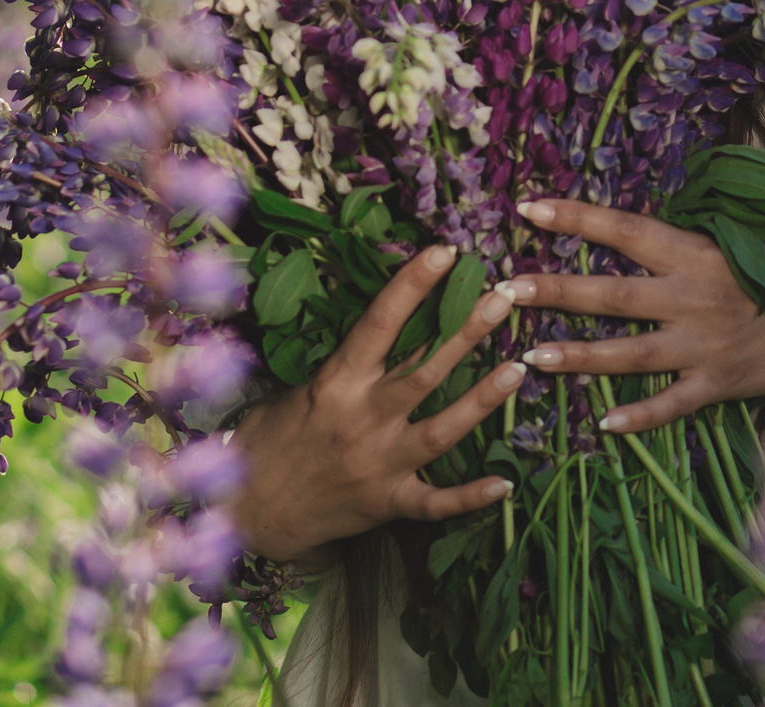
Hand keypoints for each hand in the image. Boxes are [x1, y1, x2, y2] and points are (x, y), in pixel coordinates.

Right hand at [228, 245, 527, 564]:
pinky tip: (504, 484)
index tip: (443, 252)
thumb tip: (385, 327)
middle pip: (424, 370)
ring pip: (442, 429)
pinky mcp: (385, 504)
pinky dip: (469, 496)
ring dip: (482, 400)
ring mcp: (377, 464)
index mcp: (335, 383)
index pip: (379, 323)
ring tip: (519, 369)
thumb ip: (342, 366)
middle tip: (504, 296)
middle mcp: (361, 419)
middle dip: (466, 331)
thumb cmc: (267, 439)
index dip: (412, 285)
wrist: (246, 511)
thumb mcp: (295, 388)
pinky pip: (435, 503)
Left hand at [502, 198, 764, 434]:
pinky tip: (605, 424)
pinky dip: (639, 417)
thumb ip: (692, 239)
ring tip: (530, 357)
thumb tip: (641, 225)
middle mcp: (693, 298)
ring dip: (577, 357)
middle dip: (555, 291)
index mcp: (697, 254)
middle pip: (611, 295)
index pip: (624, 230)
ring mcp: (703, 346)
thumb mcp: (744, 239)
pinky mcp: (718, 385)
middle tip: (506, 288)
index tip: (528, 207)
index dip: (575, 218)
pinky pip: (671, 406)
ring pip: (628, 355)